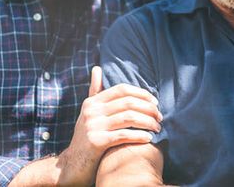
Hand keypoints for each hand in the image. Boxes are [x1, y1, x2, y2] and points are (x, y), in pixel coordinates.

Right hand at [57, 66, 161, 185]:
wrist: (73, 164)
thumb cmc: (86, 136)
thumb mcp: (89, 112)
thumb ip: (95, 91)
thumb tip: (97, 68)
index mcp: (92, 102)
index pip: (122, 89)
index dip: (141, 93)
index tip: (155, 102)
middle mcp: (91, 111)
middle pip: (128, 103)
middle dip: (148, 109)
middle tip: (160, 118)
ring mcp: (92, 126)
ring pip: (129, 118)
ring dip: (148, 122)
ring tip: (157, 128)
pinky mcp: (96, 142)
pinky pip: (123, 135)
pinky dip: (139, 136)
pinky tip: (148, 138)